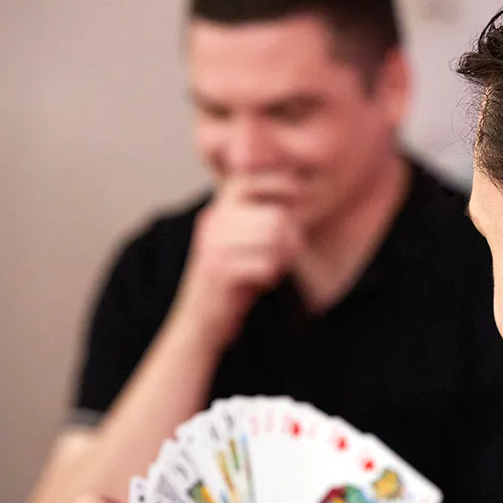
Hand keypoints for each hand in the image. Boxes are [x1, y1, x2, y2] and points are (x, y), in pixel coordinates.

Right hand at [172, 174, 302, 349]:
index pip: (252, 180)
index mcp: (219, 211)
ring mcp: (215, 246)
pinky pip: (266, 265)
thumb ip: (260, 218)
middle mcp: (214, 223)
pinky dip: (272, 275)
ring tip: (277, 267)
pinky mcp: (220, 272)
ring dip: (284, 257)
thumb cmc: (230, 282)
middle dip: (292, 236)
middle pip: (275, 216)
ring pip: (273, 238)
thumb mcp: (240, 243)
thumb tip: (301, 192)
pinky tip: (265, 281)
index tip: (303, 195)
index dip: (282, 184)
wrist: (199, 322)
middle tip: (293, 251)